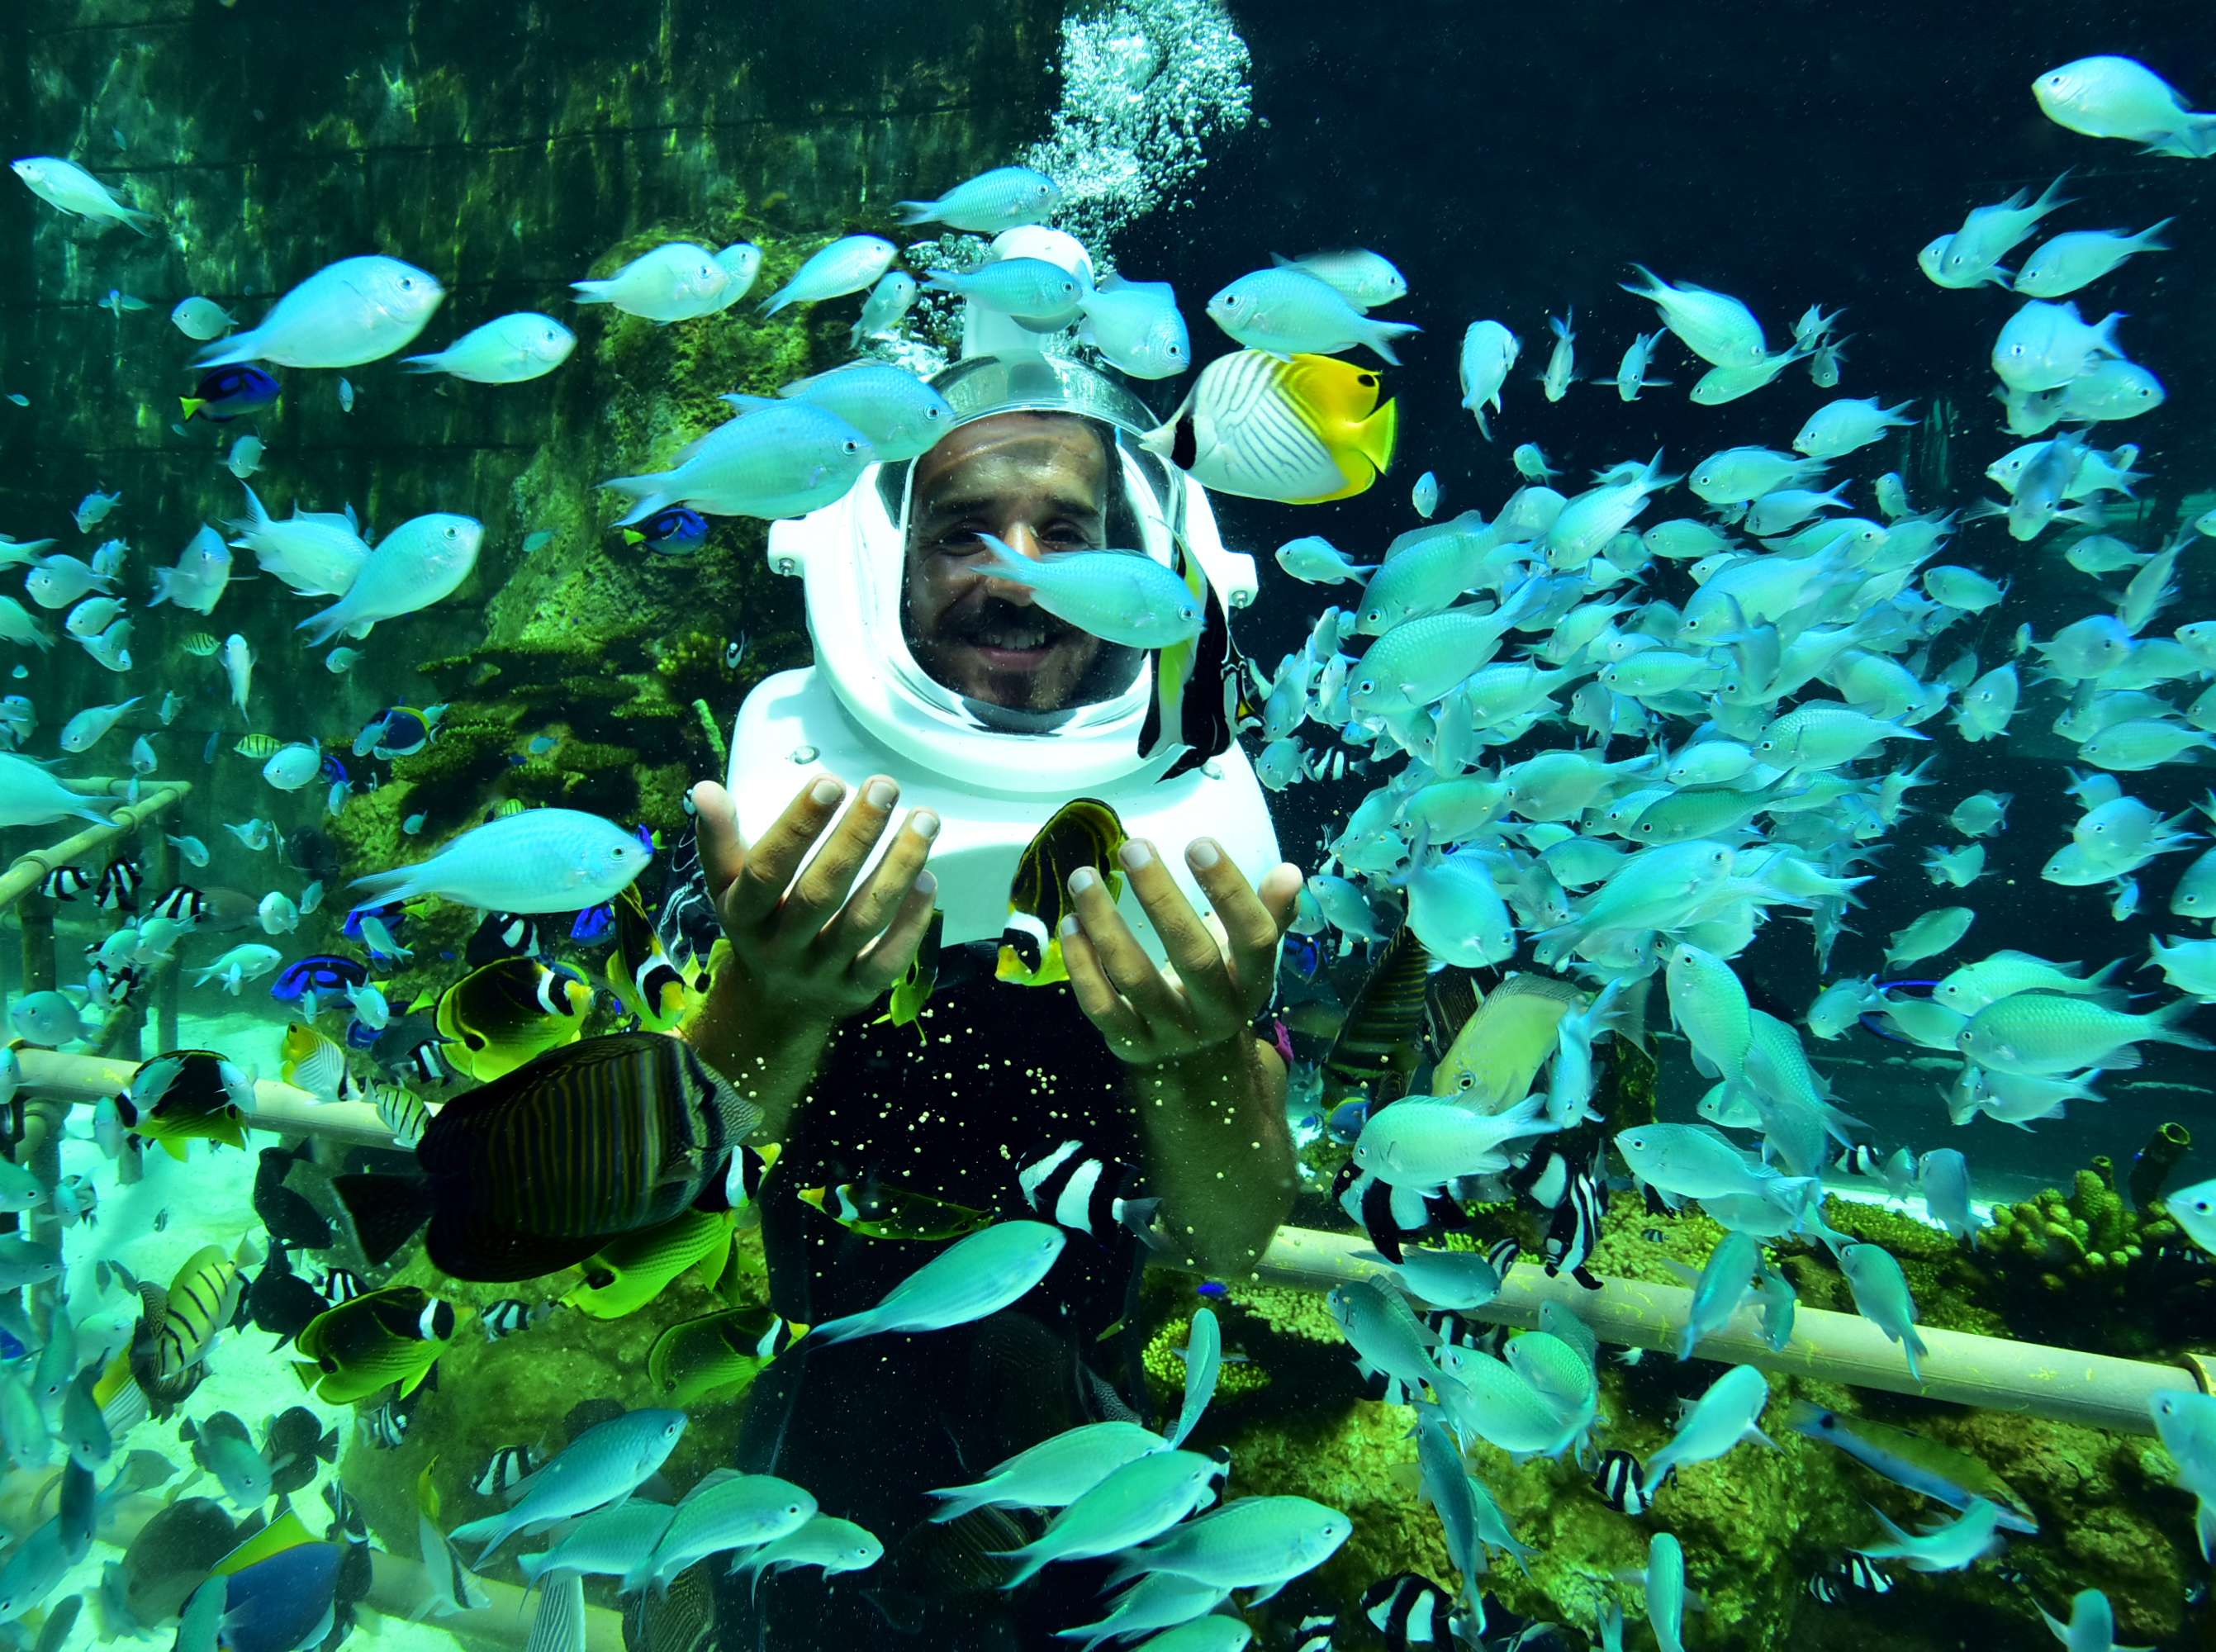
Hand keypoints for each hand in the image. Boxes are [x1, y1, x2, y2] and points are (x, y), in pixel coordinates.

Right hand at [690, 774, 938, 1032]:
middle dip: (856, 837)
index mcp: (742, 916)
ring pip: (863, 921)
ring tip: (924, 820)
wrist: (776, 1004)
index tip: (829, 782)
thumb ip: (720, 839)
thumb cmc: (758, 923)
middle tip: (883, 787)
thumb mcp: (728, 886)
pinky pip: (888, 960)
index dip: (798, 828)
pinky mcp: (857, 991)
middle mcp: (779, 948)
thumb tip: (705, 789)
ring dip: (897, 868)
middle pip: (820, 892)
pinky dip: (911, 921)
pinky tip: (928, 879)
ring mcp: (821, 973)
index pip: (767, 870)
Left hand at [1059, 837, 1302, 1066]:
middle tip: (1133, 847)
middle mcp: (1216, 1012)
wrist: (1197, 1062)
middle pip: (1192, 955)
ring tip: (1083, 877)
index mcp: (1252, 983)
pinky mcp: (1130, 1043)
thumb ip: (1269, 913)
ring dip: (1105, 923)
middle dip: (1161, 897)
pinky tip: (1070, 923)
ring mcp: (1170, 1032)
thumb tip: (1290, 872)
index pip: (1253, 938)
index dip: (1229, 891)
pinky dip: (1081, 963)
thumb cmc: (1221, 983)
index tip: (1199, 843)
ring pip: (1135, 977)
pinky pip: (1100, 1005)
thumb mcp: (1248, 955)